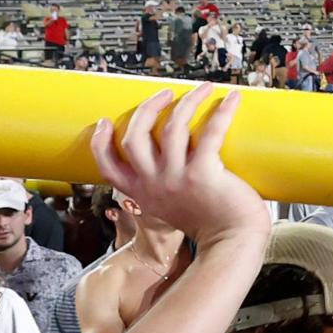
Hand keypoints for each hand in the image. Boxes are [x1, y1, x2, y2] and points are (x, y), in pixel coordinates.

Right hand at [90, 84, 268, 254]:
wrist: (232, 244)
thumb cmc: (208, 223)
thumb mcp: (168, 208)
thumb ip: (159, 188)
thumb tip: (162, 159)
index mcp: (142, 193)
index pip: (108, 167)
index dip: (101, 143)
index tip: (104, 122)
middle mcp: (155, 185)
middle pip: (135, 136)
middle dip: (147, 108)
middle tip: (165, 94)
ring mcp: (177, 179)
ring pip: (172, 126)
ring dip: (188, 101)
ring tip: (202, 89)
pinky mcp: (204, 173)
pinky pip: (210, 132)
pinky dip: (222, 112)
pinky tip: (232, 98)